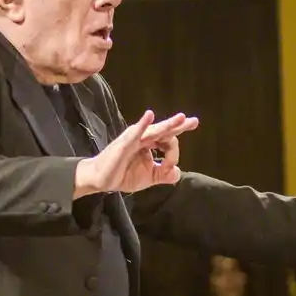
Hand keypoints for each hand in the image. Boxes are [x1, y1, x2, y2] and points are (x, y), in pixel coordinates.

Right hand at [73, 110, 199, 197]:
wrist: (101, 179)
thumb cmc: (123, 174)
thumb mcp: (148, 177)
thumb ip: (163, 175)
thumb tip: (177, 172)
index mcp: (150, 144)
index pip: (169, 142)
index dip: (173, 155)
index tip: (169, 168)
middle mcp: (144, 137)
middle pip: (165, 130)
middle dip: (179, 125)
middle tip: (194, 121)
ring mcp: (134, 138)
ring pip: (155, 130)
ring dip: (168, 124)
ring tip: (181, 118)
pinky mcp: (124, 143)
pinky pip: (135, 133)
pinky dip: (142, 124)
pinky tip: (149, 115)